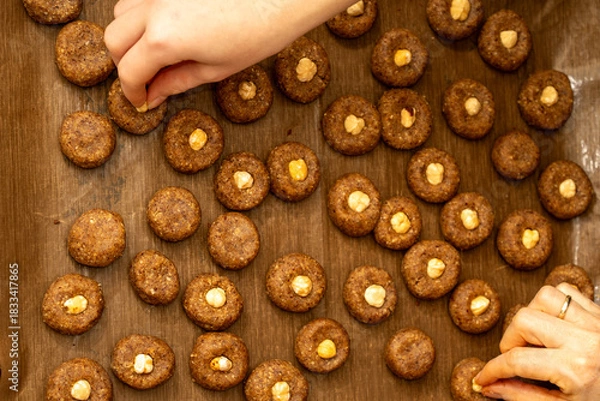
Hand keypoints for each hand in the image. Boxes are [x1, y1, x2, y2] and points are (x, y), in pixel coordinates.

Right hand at [104, 0, 354, 108]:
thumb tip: (155, 94)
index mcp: (164, 39)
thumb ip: (178, 80)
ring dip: (129, 35)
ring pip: (121, 12)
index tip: (141, 100)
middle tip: (146, 80)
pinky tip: (164, 27)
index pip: (128, 70)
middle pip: (113, 39)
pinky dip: (142, 14)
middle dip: (124, 65)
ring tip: (156, 53)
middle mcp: (153, 9)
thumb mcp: (217, 67)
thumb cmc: (260, 32)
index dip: (131, 91)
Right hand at [475, 283, 599, 399]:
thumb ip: (522, 396)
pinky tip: (553, 323)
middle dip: (511, 340)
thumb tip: (491, 387)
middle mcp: (586, 340)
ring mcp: (596, 323)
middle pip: (524, 320)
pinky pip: (567, 291)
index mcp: (576, 369)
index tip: (483, 376)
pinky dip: (553, 303)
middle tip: (515, 357)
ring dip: (532, 315)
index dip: (492, 369)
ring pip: (543, 297)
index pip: (516, 360)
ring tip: (536, 338)